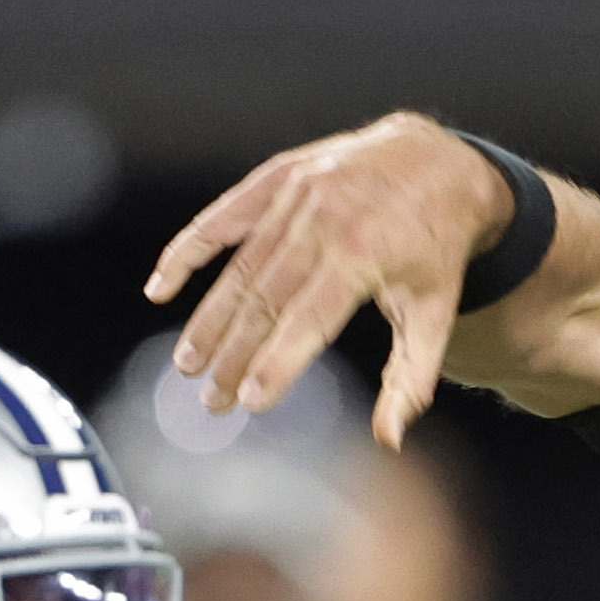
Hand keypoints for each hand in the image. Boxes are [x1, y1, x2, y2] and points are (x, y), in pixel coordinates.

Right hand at [144, 114, 508, 445]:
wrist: (438, 159)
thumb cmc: (436, 246)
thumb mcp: (436, 310)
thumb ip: (411, 377)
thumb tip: (390, 441)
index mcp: (366, 253)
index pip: (310, 318)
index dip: (278, 361)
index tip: (250, 401)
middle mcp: (326, 220)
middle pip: (266, 297)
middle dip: (235, 353)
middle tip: (211, 399)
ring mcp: (298, 194)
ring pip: (241, 265)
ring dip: (209, 317)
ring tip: (189, 363)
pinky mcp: (278, 176)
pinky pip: (224, 216)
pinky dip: (188, 250)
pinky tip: (161, 287)